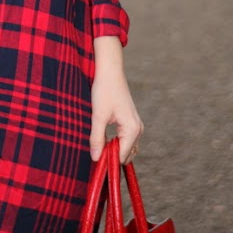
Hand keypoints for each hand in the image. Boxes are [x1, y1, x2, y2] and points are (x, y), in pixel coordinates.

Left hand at [90, 36, 142, 164]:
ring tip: (98, 143)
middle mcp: (138, 130)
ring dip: (113, 149)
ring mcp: (136, 126)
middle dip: (111, 156)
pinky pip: (125, 140)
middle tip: (95, 149)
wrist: (110, 71)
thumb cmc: (104, 91)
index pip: (122, 157)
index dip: (108, 161)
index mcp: (132, 130)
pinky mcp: (131, 122)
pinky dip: (115, 143)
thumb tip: (96, 160)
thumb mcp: (98, 116)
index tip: (94, 160)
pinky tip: (103, 137)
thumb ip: (97, 139)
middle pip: (126, 155)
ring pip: (126, 148)